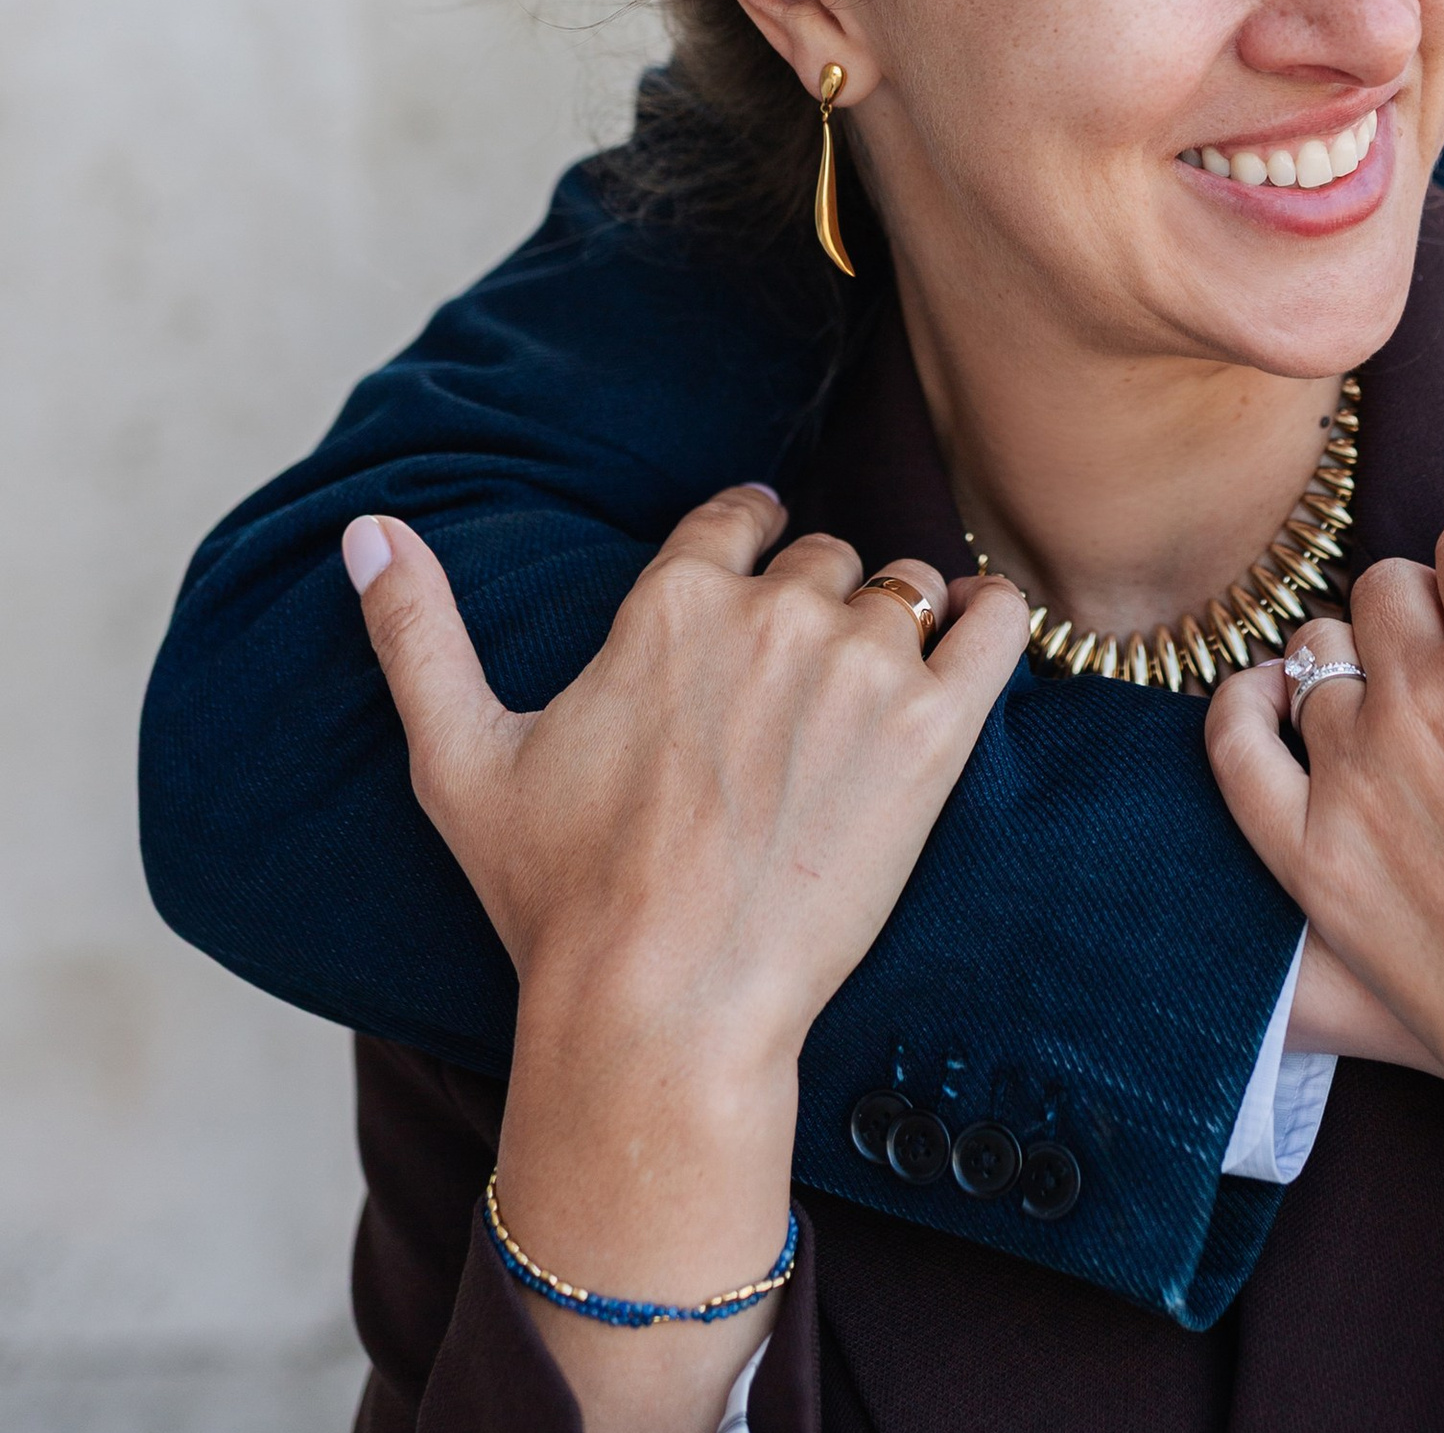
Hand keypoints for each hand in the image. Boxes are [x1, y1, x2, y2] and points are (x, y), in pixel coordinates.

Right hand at [346, 491, 1025, 1432]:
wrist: (664, 1010)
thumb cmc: (559, 899)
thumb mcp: (459, 759)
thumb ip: (416, 632)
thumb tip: (366, 528)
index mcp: (669, 602)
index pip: (741, 514)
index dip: (751, 541)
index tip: (757, 574)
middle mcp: (771, 613)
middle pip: (824, 557)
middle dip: (814, 606)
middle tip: (796, 694)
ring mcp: (858, 666)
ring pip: (904, 588)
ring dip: (894, 627)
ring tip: (867, 703)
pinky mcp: (932, 728)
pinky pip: (995, 623)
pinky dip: (992, 621)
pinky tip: (973, 643)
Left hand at [1210, 470, 1443, 1338]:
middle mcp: (1421, 697)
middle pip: (1389, 587)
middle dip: (1443, 613)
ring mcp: (1355, 780)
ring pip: (1320, 657)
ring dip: (1367, 672)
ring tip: (1426, 726)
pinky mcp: (1312, 864)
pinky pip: (1235, 742)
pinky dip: (1247, 711)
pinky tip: (1282, 713)